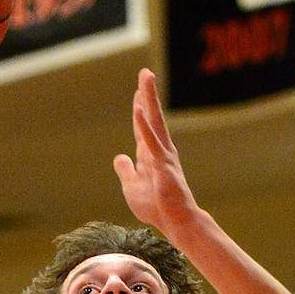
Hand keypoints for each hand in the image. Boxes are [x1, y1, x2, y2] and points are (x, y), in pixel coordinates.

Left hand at [113, 68, 198, 239]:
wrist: (174, 221)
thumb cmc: (156, 206)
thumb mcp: (132, 187)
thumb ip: (126, 170)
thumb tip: (120, 157)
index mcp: (149, 155)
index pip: (142, 127)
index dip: (139, 108)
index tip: (137, 91)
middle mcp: (158, 150)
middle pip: (150, 117)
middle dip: (147, 94)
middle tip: (145, 72)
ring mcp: (162, 155)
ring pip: (154, 121)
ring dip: (148, 99)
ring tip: (146, 79)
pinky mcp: (163, 164)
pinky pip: (151, 141)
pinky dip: (144, 125)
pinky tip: (139, 109)